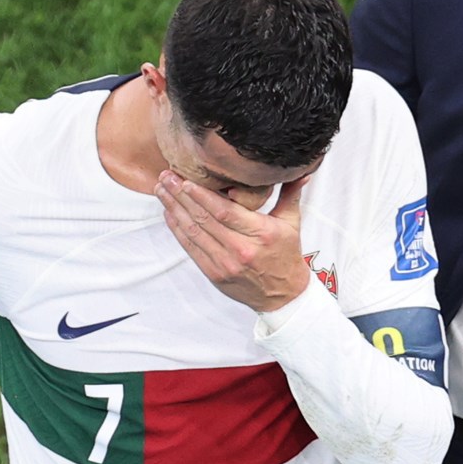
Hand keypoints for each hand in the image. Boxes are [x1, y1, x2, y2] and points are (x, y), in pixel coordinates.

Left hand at [155, 170, 311, 311]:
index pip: (224, 211)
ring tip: (161, 190)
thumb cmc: (286, 255)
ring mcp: (225, 263)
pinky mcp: (214, 273)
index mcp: (261, 232)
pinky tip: (169, 213)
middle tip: (166, 177)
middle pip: (204, 219)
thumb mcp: (292, 222)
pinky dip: (177, 229)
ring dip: (174, 209)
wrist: (282, 295)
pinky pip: (191, 248)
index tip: (185, 179)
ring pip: (194, 232)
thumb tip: (301, 168)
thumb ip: (290, 193)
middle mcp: (241, 249)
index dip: (201, 195)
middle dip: (180, 196)